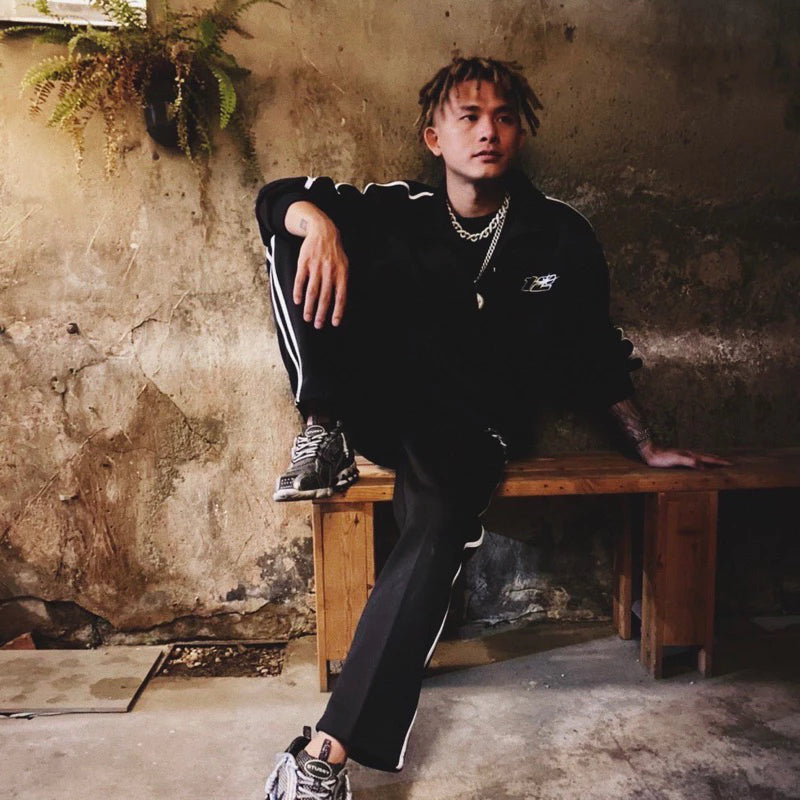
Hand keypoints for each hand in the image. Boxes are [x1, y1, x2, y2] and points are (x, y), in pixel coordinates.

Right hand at [286, 201, 348, 327]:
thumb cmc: (335, 253)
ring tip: (307, 318)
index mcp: (341, 273)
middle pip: (325, 297)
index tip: (334, 323)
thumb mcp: (344, 265)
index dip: (337, 311)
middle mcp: (329, 271)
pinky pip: (300, 280)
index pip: (341, 296)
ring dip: (309, 306)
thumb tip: (340, 304)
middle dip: (321, 313)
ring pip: (312, 291)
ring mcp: (316, 267)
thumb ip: (342, 282)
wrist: (323, 231)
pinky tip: (297, 301)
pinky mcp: (304, 262)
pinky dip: (298, 291)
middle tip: (318, 325)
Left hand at [639, 442, 731, 468]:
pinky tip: (700, 461)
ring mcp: (686, 454)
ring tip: (719, 461)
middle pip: (708, 456)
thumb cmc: (662, 458)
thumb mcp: (676, 460)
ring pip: (703, 456)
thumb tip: (703, 466)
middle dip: (719, 460)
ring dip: (712, 459)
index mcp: (691, 455)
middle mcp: (690, 453)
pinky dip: (703, 460)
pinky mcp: (681, 456)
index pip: (709, 459)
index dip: (720, 462)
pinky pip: (696, 458)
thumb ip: (689, 461)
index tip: (731, 464)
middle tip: (730, 462)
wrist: (650, 452)